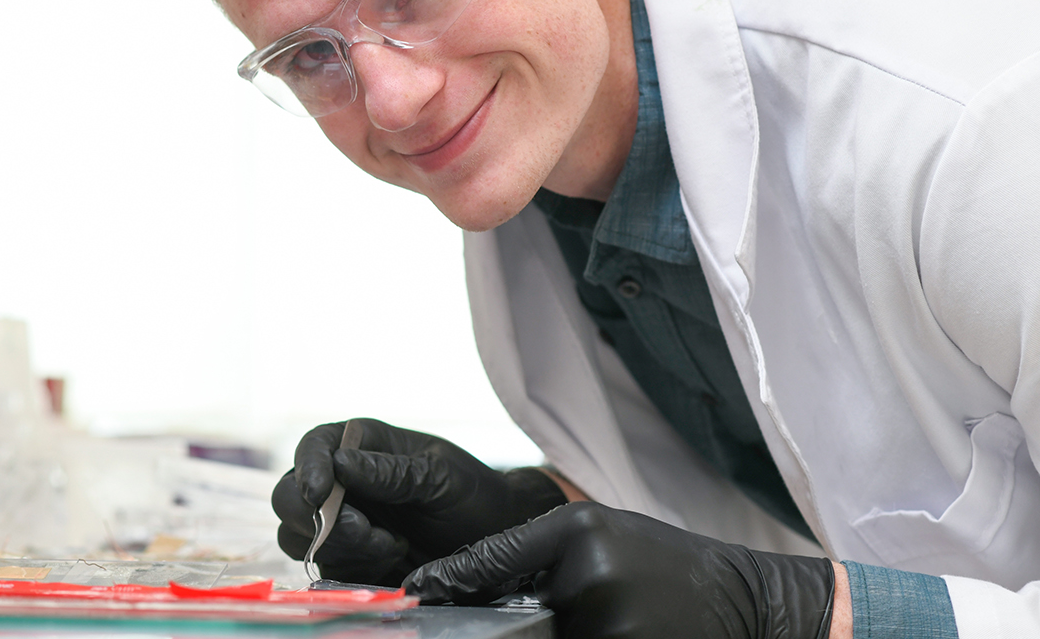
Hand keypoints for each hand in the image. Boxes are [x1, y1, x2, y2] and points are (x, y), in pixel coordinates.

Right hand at [272, 419, 566, 586]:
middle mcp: (343, 481)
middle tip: (364, 530)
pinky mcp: (347, 557)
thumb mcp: (440, 477)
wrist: (496, 539)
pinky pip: (323, 567)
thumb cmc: (473, 495)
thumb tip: (340, 464)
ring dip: (338, 545)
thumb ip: (392, 472)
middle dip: (318, 517)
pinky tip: (391, 560)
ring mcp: (341, 521)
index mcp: (363, 445)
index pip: (314, 446)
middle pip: (289, 495)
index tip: (319, 493)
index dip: (308, 467)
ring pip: (298, 536)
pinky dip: (351, 567)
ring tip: (391, 545)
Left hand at [404, 502, 835, 638]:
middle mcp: (586, 574)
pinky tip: (626, 625)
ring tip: (621, 614)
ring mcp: (606, 621)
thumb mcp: (604, 535)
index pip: (491, 558)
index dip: (447, 579)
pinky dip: (588, 635)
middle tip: (547, 606)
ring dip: (564, 628)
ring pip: (547, 635)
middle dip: (518, 622)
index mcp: (578, 530)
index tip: (415, 590)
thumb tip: (476, 586)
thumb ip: (544, 556)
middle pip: (516, 617)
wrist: (742, 599)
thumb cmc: (667, 564)